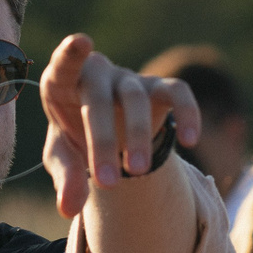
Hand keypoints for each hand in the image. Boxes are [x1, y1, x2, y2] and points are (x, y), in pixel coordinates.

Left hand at [39, 33, 200, 219]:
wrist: (105, 133)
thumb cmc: (74, 137)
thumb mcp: (63, 158)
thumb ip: (65, 178)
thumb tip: (67, 209)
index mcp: (62, 84)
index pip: (64, 65)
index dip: (70, 54)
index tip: (81, 42)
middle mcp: (96, 73)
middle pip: (98, 98)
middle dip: (101, 141)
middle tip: (107, 184)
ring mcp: (128, 79)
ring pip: (135, 97)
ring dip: (137, 136)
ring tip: (137, 173)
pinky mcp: (158, 87)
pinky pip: (177, 92)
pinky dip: (186, 112)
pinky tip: (190, 140)